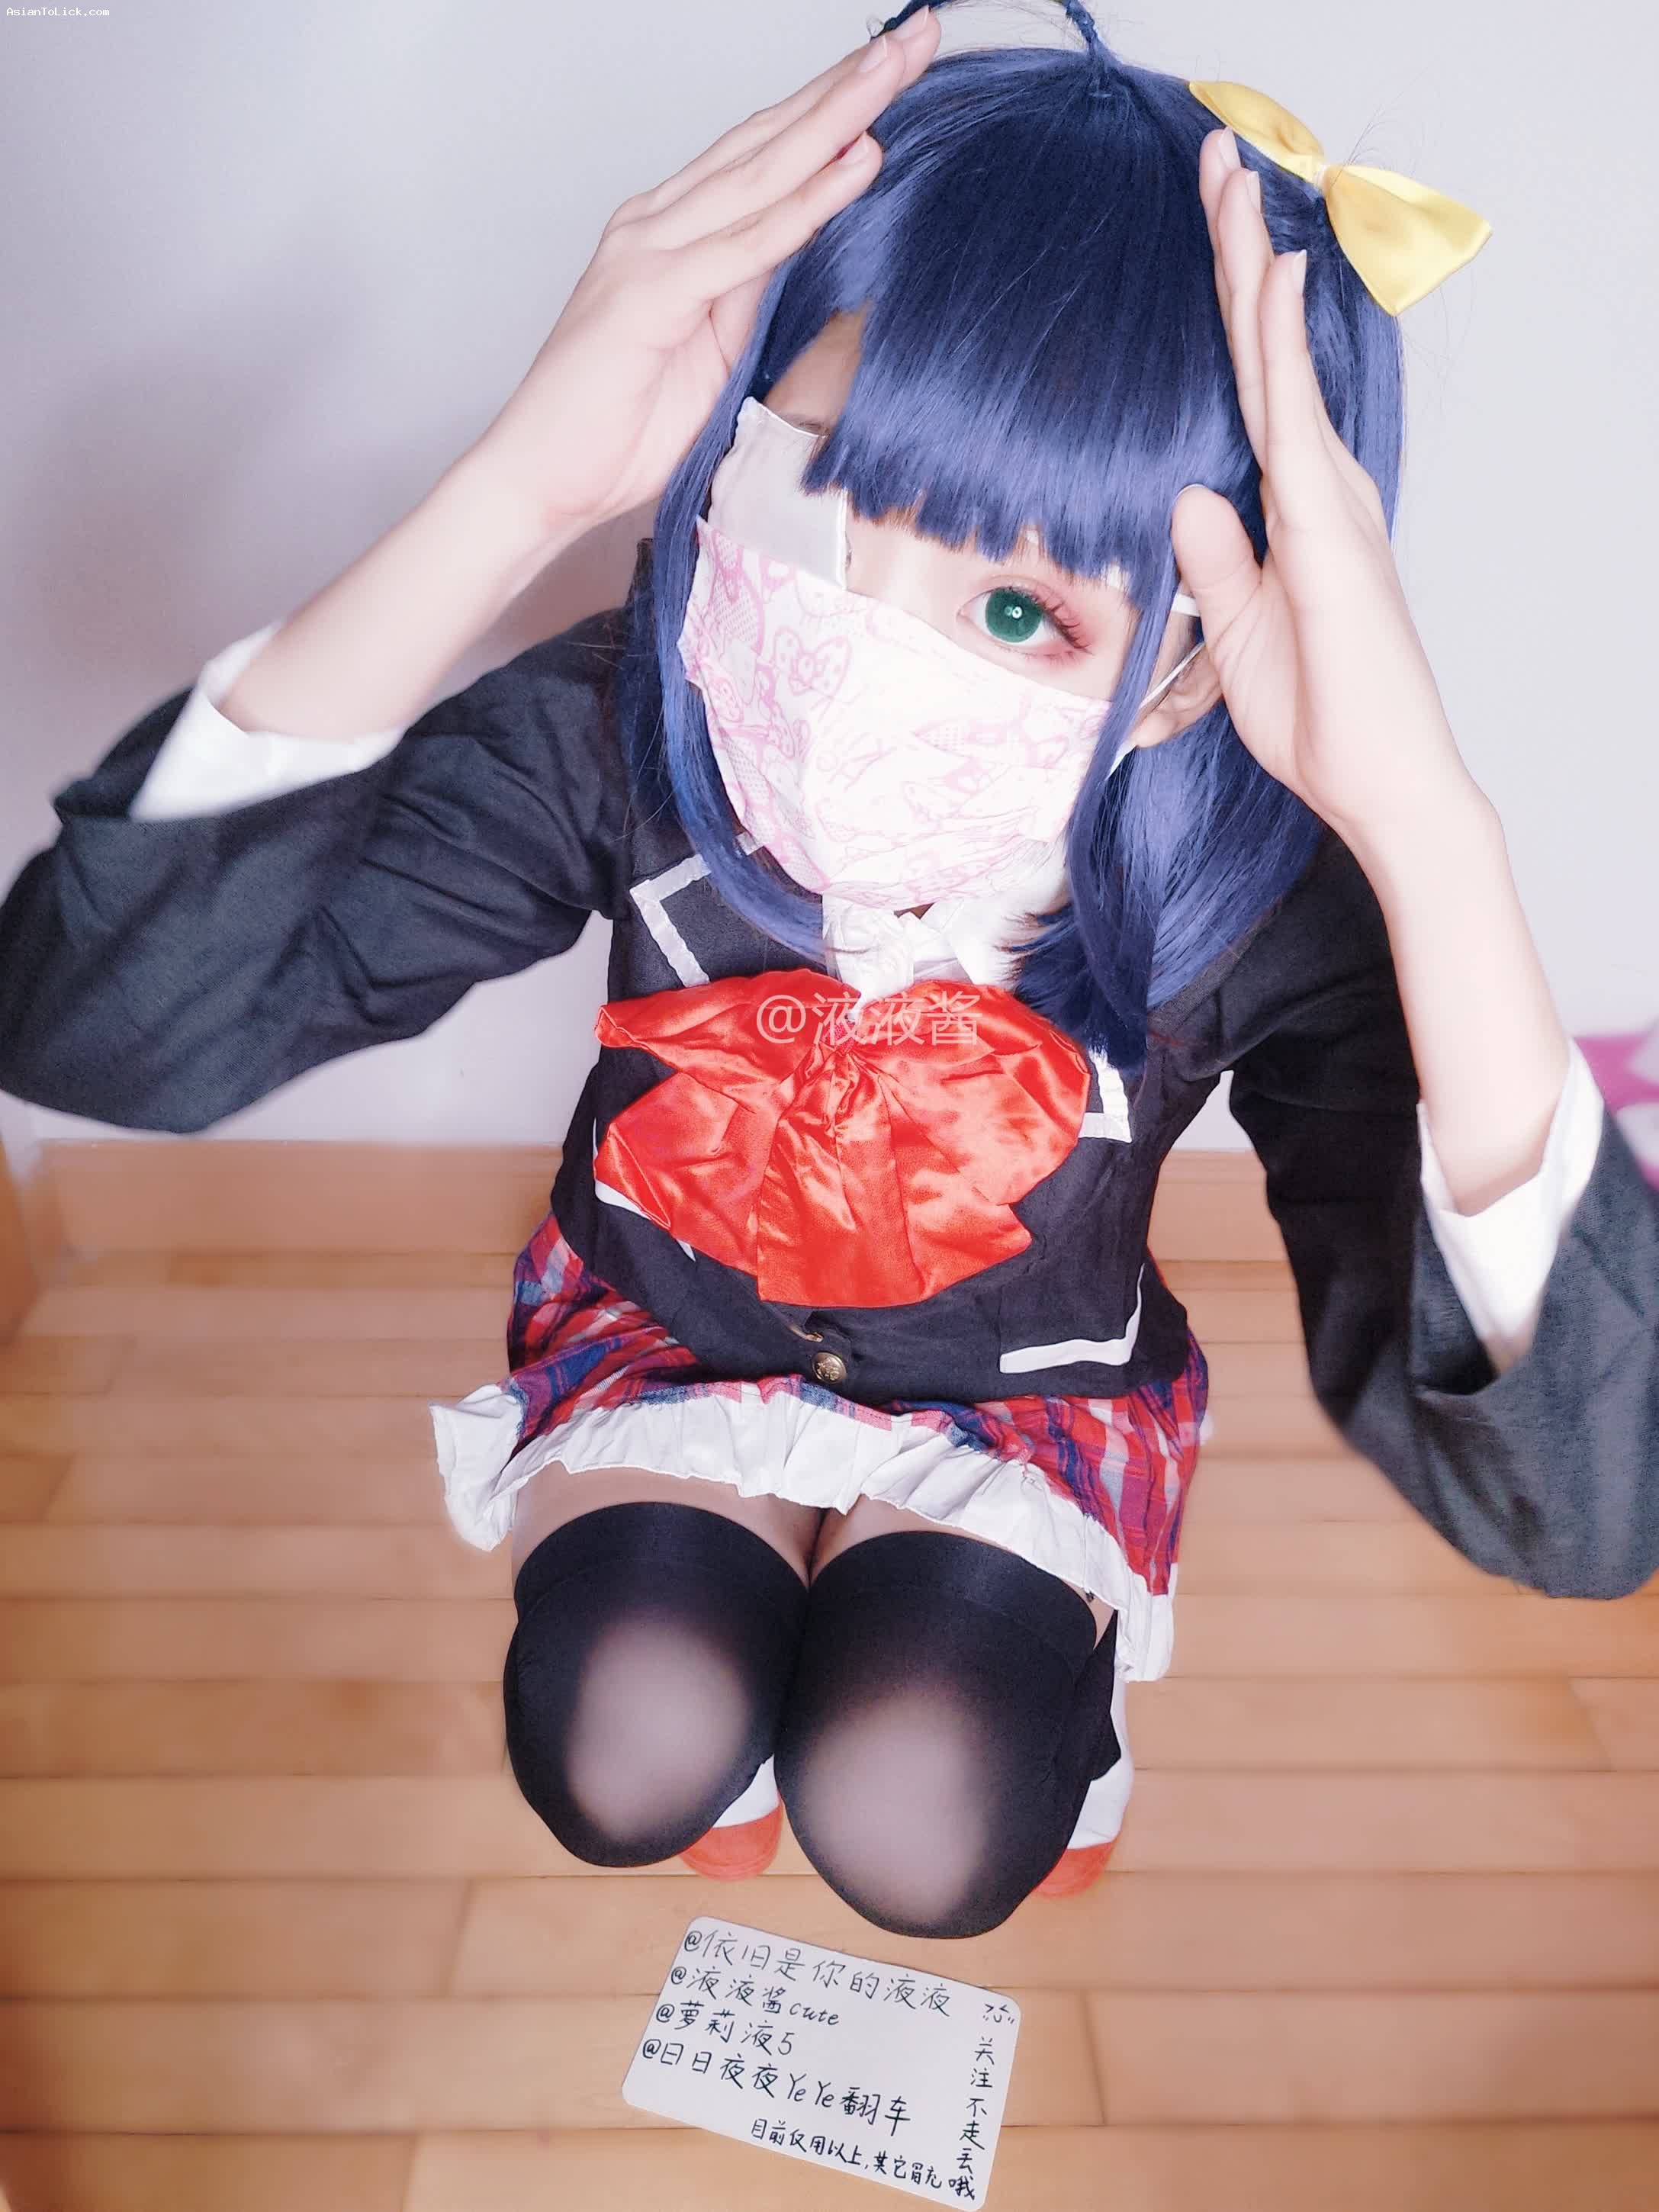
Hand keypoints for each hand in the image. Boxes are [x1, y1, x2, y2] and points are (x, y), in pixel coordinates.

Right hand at [476, 11, 939, 537]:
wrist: (541, 481)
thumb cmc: (616, 430)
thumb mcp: (712, 354)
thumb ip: (749, 296)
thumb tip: (799, 257)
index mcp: (671, 232)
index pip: (764, 156)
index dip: (830, 111)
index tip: (894, 71)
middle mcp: (656, 223)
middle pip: (768, 141)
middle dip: (845, 88)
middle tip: (917, 37)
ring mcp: (649, 252)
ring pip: (761, 172)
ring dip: (834, 120)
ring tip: (894, 71)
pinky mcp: (649, 295)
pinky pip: (746, 244)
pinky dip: (805, 206)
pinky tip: (856, 167)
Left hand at [1170, 126, 1477, 844]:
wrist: (1377, 785)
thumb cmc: (1318, 719)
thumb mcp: (1233, 633)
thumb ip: (1213, 562)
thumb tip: (1187, 496)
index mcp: (1295, 511)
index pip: (1250, 391)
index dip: (1229, 311)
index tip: (1209, 228)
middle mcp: (1321, 489)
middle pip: (1266, 356)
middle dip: (1238, 257)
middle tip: (1215, 160)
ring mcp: (1331, 504)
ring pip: (1280, 366)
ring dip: (1252, 273)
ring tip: (1229, 183)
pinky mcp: (1331, 531)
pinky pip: (1293, 420)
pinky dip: (1277, 348)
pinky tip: (1268, 281)